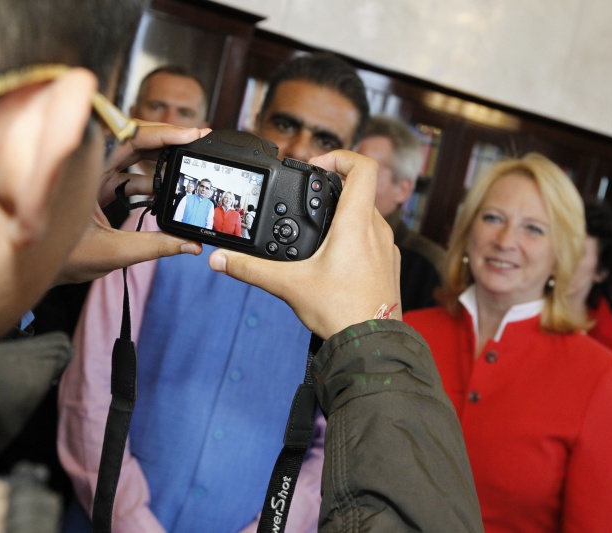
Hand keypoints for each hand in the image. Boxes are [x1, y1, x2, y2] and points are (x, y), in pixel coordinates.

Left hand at [55, 123, 208, 284]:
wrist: (29, 268)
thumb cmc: (56, 257)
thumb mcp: (111, 252)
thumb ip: (154, 246)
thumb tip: (189, 244)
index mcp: (85, 166)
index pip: (130, 135)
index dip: (163, 133)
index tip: (191, 134)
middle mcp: (88, 163)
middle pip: (135, 140)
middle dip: (168, 142)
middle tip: (198, 142)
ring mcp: (92, 174)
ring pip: (133, 158)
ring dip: (161, 164)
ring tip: (188, 170)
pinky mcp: (97, 188)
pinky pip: (128, 176)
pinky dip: (149, 183)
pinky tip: (167, 193)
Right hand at [208, 150, 401, 338]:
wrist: (372, 344)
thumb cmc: (341, 312)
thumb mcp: (289, 286)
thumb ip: (251, 269)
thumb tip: (221, 259)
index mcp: (356, 223)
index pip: (363, 167)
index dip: (339, 156)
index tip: (316, 166)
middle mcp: (378, 229)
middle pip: (360, 191)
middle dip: (332, 191)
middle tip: (307, 201)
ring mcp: (387, 247)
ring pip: (368, 215)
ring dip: (344, 216)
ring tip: (317, 232)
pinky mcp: (389, 265)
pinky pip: (374, 239)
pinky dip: (355, 238)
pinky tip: (334, 259)